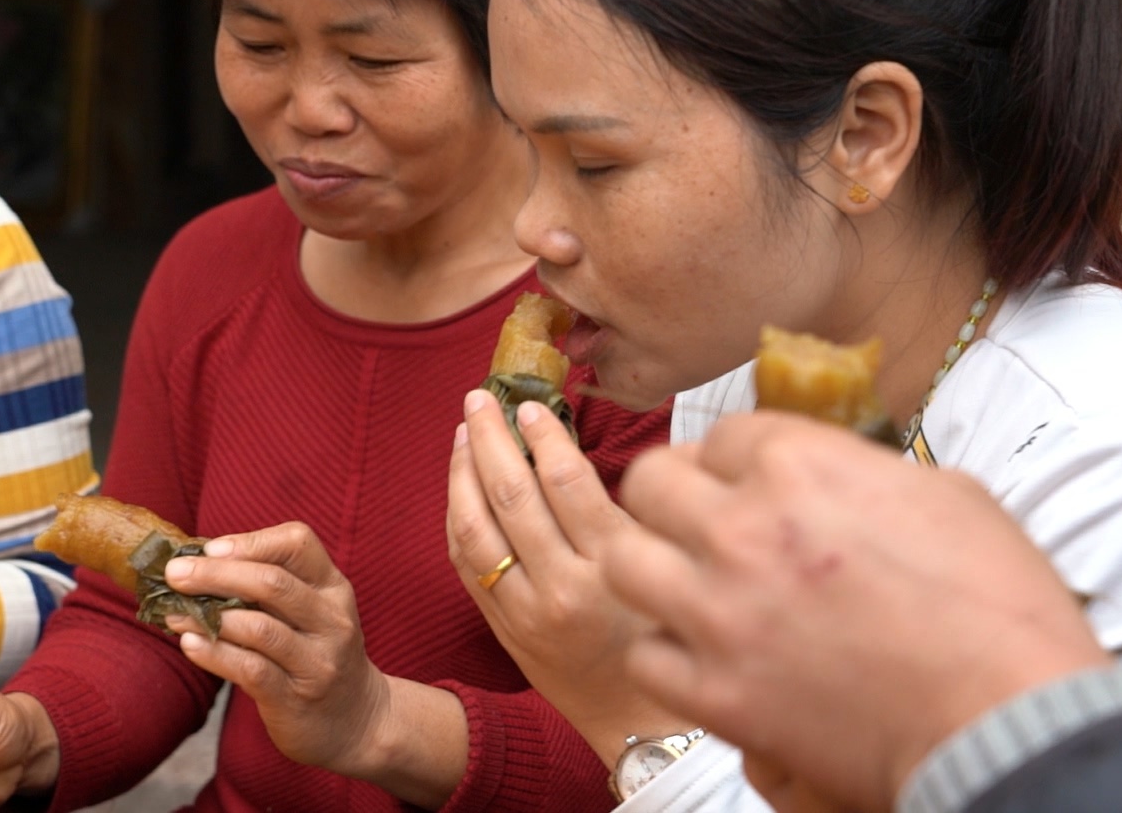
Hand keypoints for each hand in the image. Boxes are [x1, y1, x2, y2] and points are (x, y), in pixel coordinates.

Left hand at [161, 523, 395, 771]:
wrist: (355, 722)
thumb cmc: (314, 654)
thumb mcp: (310, 612)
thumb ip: (268, 588)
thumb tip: (197, 564)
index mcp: (333, 588)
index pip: (298, 543)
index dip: (251, 541)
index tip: (210, 548)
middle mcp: (331, 621)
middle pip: (273, 584)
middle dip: (216, 574)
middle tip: (174, 574)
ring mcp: (318, 662)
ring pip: (259, 628)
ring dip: (207, 616)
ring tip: (171, 612)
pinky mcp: (296, 699)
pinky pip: (251, 670)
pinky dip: (214, 653)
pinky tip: (189, 643)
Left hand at [446, 390, 689, 766]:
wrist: (641, 724)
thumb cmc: (664, 637)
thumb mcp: (662, 571)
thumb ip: (626, 516)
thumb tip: (579, 450)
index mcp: (612, 569)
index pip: (568, 485)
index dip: (544, 437)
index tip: (532, 405)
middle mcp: (563, 589)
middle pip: (512, 496)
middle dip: (490, 438)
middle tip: (481, 398)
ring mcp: (525, 611)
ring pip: (476, 527)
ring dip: (463, 471)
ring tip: (465, 430)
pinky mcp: (503, 628)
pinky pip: (466, 562)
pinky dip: (457, 516)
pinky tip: (460, 483)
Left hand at [607, 412, 1109, 812]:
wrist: (1010, 725)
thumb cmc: (1001, 610)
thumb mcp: (947, 496)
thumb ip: (862, 471)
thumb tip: (832, 474)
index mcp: (800, 463)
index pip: (719, 436)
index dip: (732, 462)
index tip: (743, 486)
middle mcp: (743, 526)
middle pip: (649, 482)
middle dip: (673, 500)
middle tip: (699, 527)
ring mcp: (720, 611)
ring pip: (624, 560)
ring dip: (654, 568)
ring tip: (687, 587)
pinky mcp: (715, 691)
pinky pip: (646, 652)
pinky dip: (669, 653)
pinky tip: (705, 656)